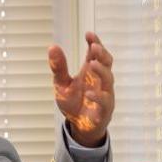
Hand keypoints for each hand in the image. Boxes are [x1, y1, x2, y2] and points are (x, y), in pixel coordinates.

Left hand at [48, 32, 114, 146]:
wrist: (79, 126)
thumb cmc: (73, 103)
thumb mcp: (62, 84)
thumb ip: (59, 67)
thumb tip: (52, 46)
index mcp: (90, 71)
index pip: (95, 53)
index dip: (95, 42)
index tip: (89, 34)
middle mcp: (100, 80)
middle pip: (107, 62)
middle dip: (102, 53)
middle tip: (94, 46)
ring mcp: (104, 94)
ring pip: (109, 79)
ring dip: (101, 70)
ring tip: (91, 64)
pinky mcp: (104, 110)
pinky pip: (105, 101)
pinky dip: (98, 96)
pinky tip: (89, 92)